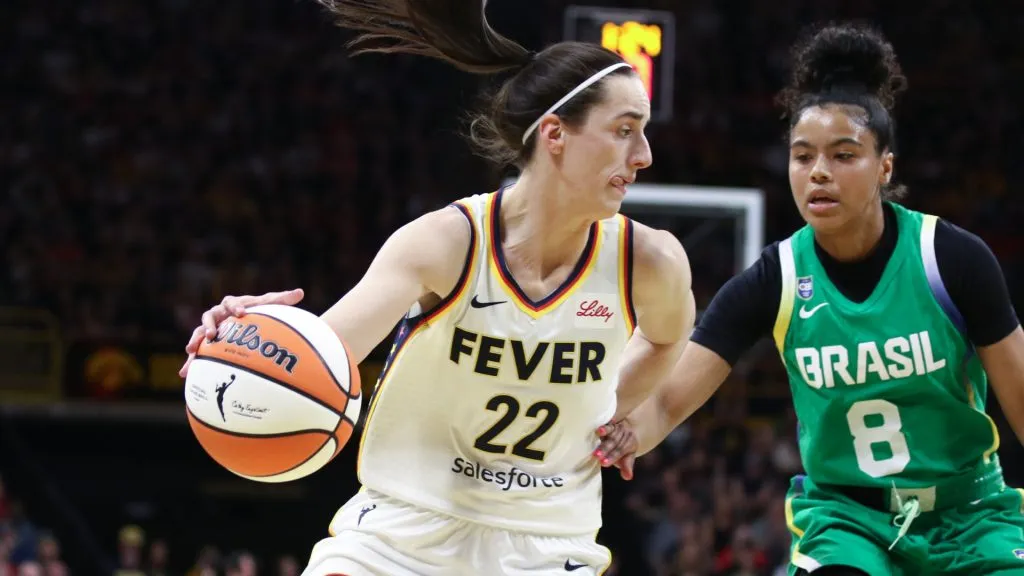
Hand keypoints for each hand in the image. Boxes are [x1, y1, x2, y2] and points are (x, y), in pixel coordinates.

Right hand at [178, 289, 304, 377]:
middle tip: (211, 333)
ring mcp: (210, 329)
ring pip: (198, 334)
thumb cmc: (259, 310)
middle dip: (208, 325)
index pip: (231, 303)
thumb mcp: (270, 304)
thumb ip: (283, 299)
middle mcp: (217, 315)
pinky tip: (184, 374)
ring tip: (191, 351)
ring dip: (194, 341)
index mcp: (231, 304)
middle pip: (208, 317)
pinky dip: (190, 362)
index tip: (240, 312)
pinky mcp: (207, 344)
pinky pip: (197, 353)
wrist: (247, 319)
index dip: (234, 307)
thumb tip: (300, 293)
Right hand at [594, 419, 637, 480]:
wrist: (629, 428)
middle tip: (597, 456)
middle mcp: (624, 434)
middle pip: (615, 442)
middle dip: (606, 449)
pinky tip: (598, 428)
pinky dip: (604, 425)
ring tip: (598, 433)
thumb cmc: (624, 447)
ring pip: (611, 431)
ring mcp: (617, 427)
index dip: (612, 457)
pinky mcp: (611, 422)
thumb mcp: (627, 457)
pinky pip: (608, 423)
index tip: (603, 463)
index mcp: (630, 443)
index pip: (620, 451)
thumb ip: (627, 466)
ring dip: (604, 432)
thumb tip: (627, 477)